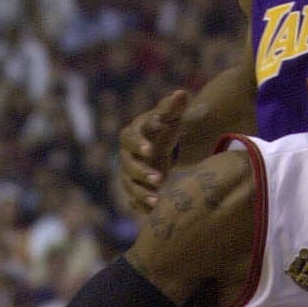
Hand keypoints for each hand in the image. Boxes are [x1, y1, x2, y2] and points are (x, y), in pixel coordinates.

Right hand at [117, 89, 189, 217]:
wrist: (162, 143)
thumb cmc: (164, 126)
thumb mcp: (170, 115)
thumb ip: (172, 106)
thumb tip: (181, 94)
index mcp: (132, 135)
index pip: (130, 139)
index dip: (138, 144)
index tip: (150, 150)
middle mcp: (126, 155)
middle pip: (128, 165)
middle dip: (141, 173)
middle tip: (159, 179)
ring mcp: (129, 173)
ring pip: (130, 185)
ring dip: (142, 193)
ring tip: (157, 201)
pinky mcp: (135, 187)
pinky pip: (134, 200)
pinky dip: (143, 206)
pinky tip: (155, 212)